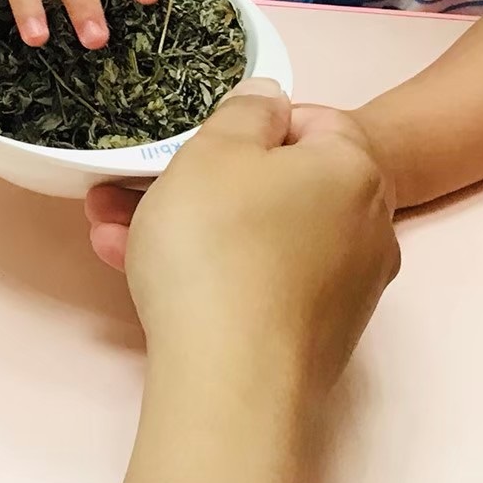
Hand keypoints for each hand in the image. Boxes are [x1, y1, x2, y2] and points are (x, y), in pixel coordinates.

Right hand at [124, 81, 398, 392]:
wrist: (232, 382)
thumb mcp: (213, 151)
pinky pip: (259, 283)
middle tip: (130, 187)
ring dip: (189, 228)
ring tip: (113, 232)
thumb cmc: (220, 248)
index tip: (196, 142)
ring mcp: (347, 289)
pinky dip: (210, 273)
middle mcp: (369, 228)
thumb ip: (245, 111)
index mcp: (355, 169)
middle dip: (198, 182)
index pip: (310, 120)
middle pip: (277, 184)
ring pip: (258, 237)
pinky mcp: (318, 338)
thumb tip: (269, 99)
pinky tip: (142, 275)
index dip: (247, 124)